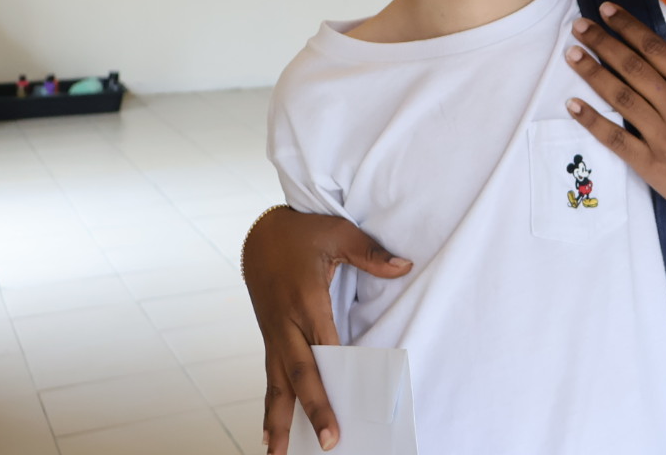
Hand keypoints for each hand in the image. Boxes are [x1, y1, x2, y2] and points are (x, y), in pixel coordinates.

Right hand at [244, 208, 412, 453]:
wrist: (260, 233)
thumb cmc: (302, 232)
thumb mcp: (339, 233)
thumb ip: (371, 254)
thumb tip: (405, 266)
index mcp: (306, 300)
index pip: (324, 346)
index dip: (335, 378)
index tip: (346, 404)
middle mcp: (286, 323)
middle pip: (301, 374)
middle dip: (314, 410)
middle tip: (328, 444)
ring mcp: (274, 334)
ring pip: (277, 383)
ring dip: (278, 420)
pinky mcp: (271, 338)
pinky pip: (272, 376)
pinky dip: (272, 404)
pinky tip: (269, 433)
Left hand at [564, 2, 665, 239]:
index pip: (655, 47)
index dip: (628, 26)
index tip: (606, 10)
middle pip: (633, 66)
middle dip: (602, 42)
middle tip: (578, 25)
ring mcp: (663, 135)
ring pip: (621, 96)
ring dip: (592, 73)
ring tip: (571, 55)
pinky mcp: (649, 162)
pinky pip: (615, 137)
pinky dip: (592, 120)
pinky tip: (573, 105)